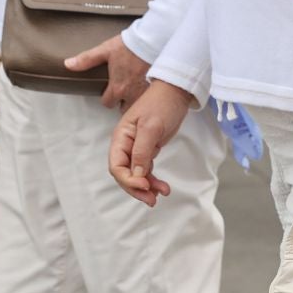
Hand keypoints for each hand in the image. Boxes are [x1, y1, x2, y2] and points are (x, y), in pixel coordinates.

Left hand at [63, 32, 151, 108]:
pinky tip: (149, 89)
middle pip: (123, 108)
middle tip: (124, 91)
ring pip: (137, 106)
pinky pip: (151, 100)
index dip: (108, 97)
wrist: (152, 40)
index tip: (110, 90)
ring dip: (135, 101)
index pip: (107, 103)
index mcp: (117, 87)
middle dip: (122, 102)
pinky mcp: (157, 89)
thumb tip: (68, 64)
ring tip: (136, 91)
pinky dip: (148, 97)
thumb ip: (86, 59)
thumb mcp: (105, 50)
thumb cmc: (130, 45)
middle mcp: (131, 94)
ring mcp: (145, 93)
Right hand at [108, 80, 191, 205]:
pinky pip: (146, 170)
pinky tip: (163, 188)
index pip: (116, 166)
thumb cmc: (162, 104)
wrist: (176, 92)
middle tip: (151, 200)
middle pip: (124, 174)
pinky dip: (153, 180)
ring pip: (136, 175)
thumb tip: (136, 175)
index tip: (144, 185)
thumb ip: (142, 151)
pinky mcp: (148, 150)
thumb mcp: (152, 127)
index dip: (127, 179)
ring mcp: (136, 149)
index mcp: (121, 137)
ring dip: (146, 187)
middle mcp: (125, 145)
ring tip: (161, 195)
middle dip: (136, 188)